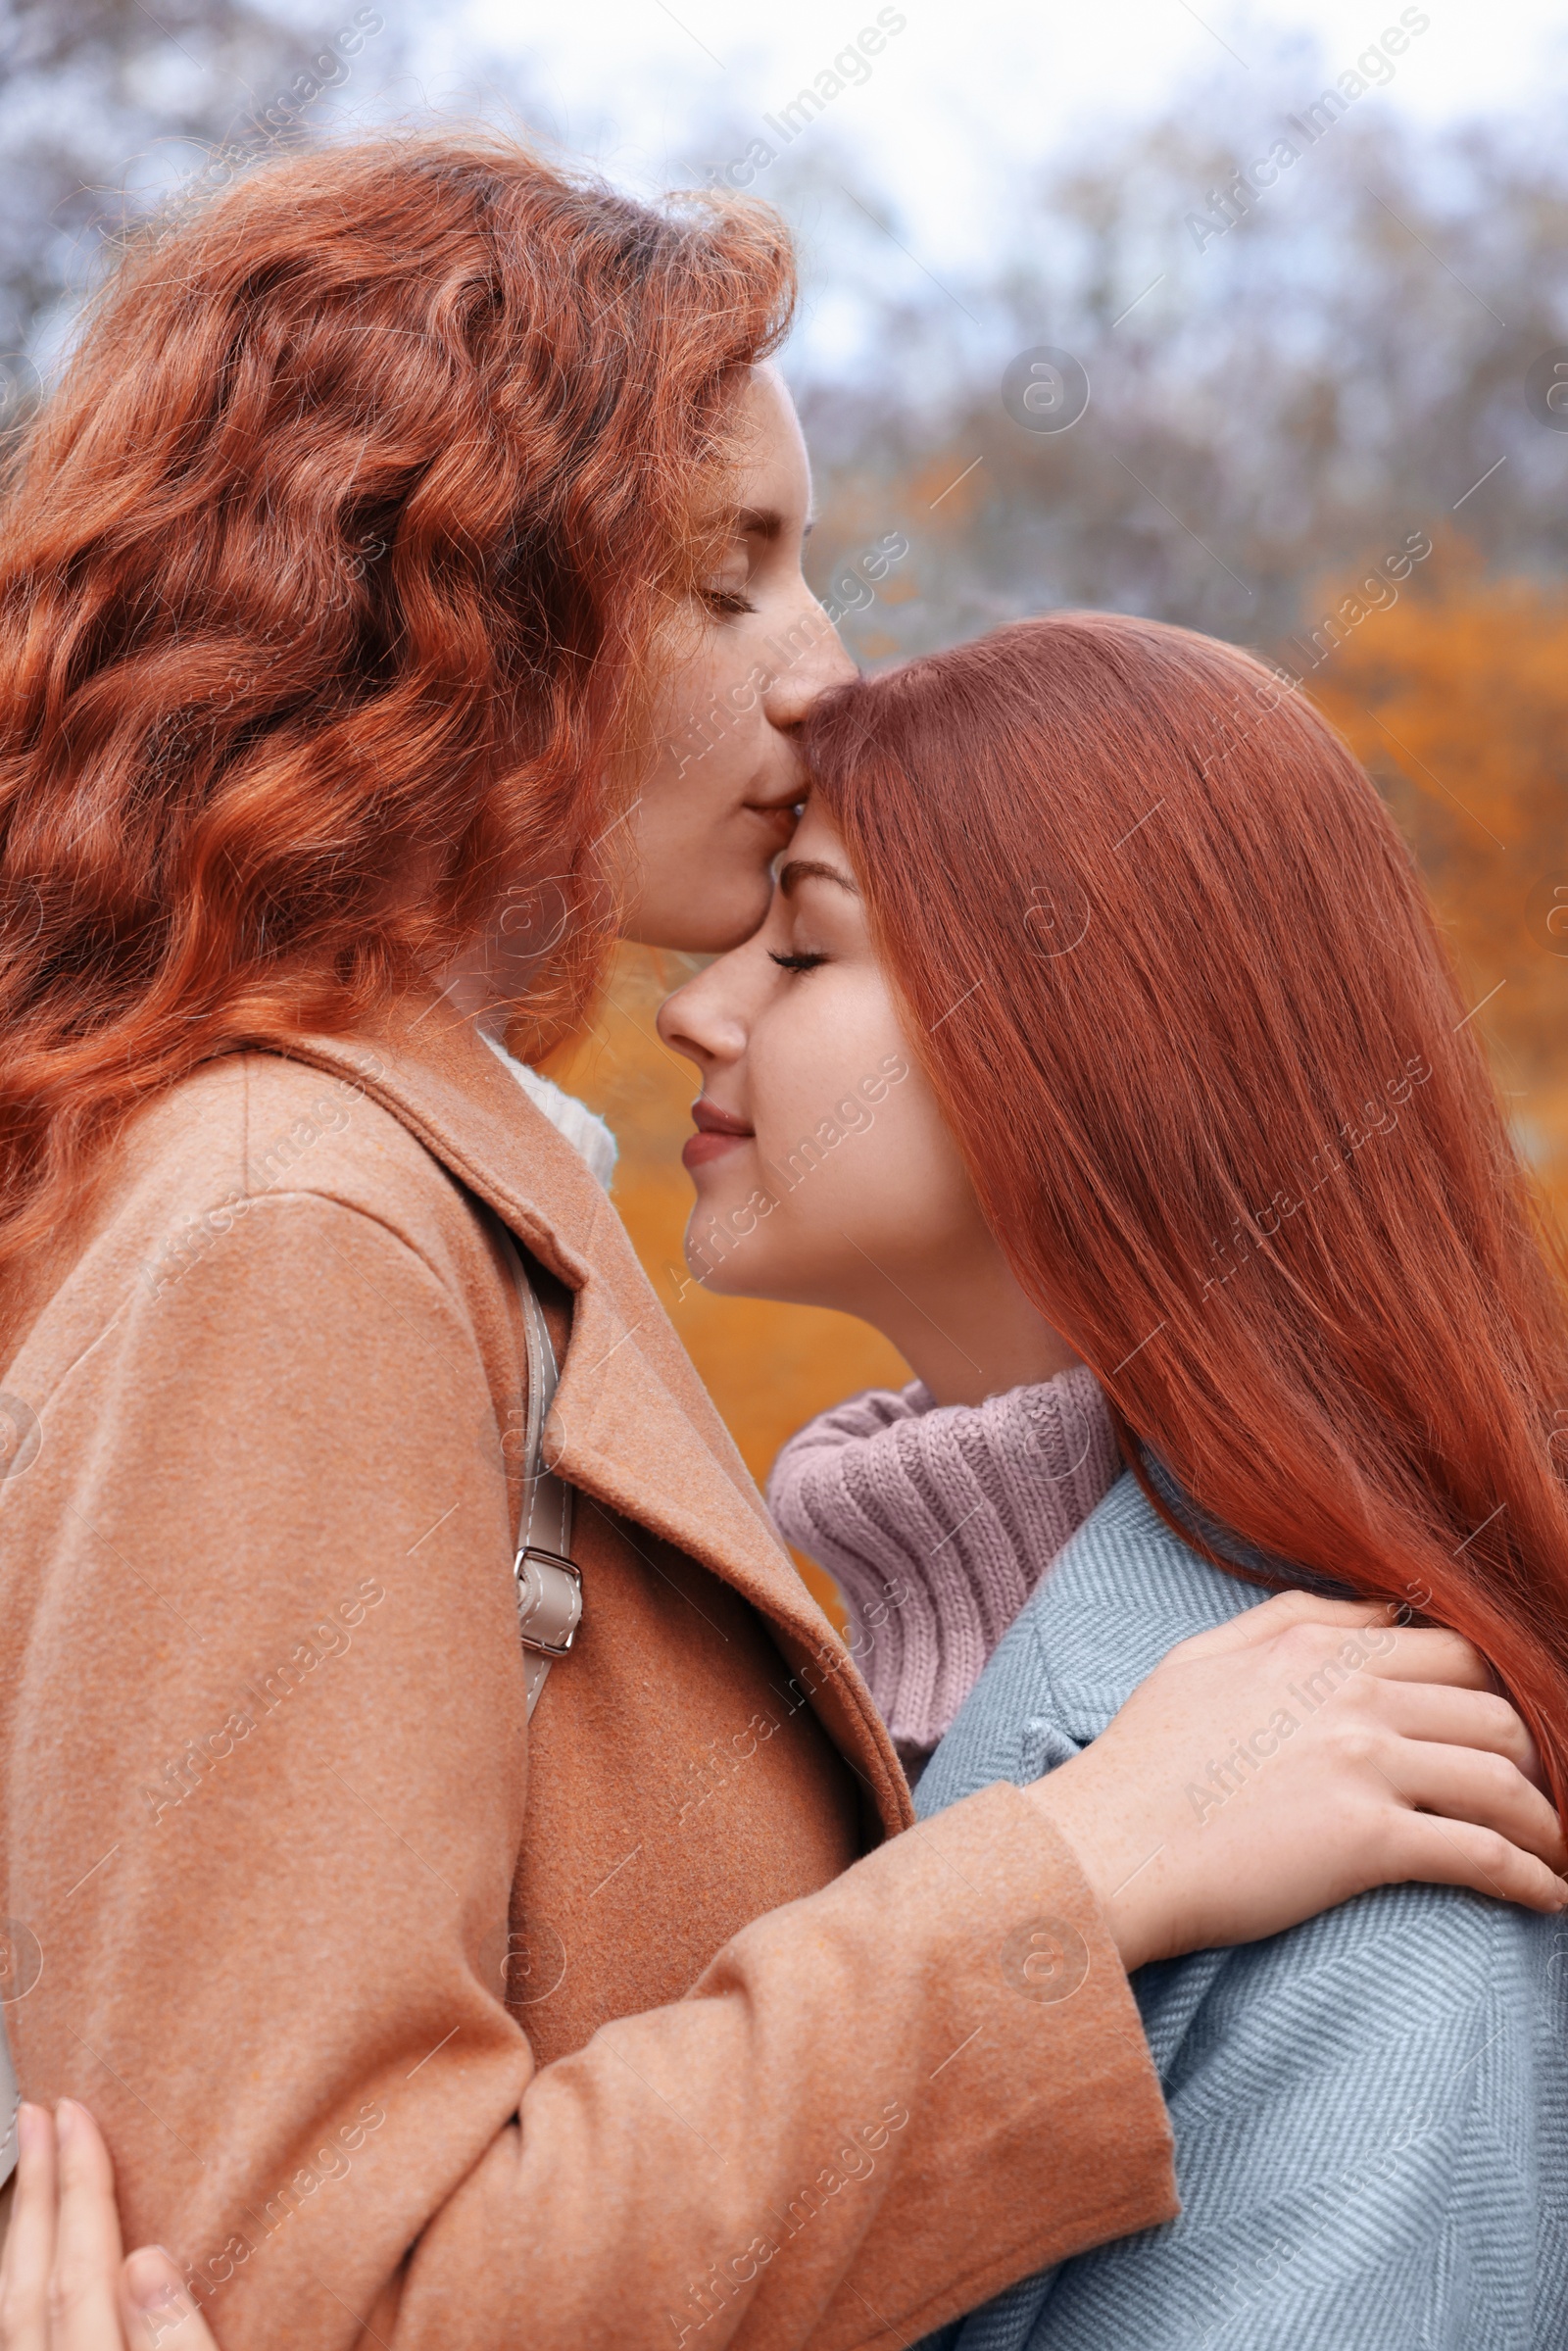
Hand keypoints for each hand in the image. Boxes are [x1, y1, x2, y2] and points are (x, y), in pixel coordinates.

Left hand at [0, 2101, 218, 2350]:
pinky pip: (11, 2331)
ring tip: (32, 2164)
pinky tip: (30, 2254)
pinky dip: (16, 2278)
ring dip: (21, 2227)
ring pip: (10, 2308)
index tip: (76, 2119)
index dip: (78, 2188)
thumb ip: (178, 2343)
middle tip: (38, 2118)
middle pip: (31, 2282)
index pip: (81, 2271)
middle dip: (39, 2190)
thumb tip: (147, 2264)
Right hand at [1028, 1589, 1567, 1971]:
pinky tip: (1546, 1898)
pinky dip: (1530, 1876)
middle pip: (1494, 1709)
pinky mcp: (1367, 1839)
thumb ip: (1291, 1617)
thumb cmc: (1142, 1760)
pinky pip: (1482, 1852)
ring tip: (1557, 1852)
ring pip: (1503, 1778)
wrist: (1107, 1848)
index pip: (1452, 1649)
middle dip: (1535, 1755)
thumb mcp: (1203, 1657)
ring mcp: (1362, 1763)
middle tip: (1540, 1794)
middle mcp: (1351, 1693)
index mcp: (1316, 1644)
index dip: (1497, 1690)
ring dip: (1547, 1821)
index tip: (1510, 1731)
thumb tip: (1371, 1609)